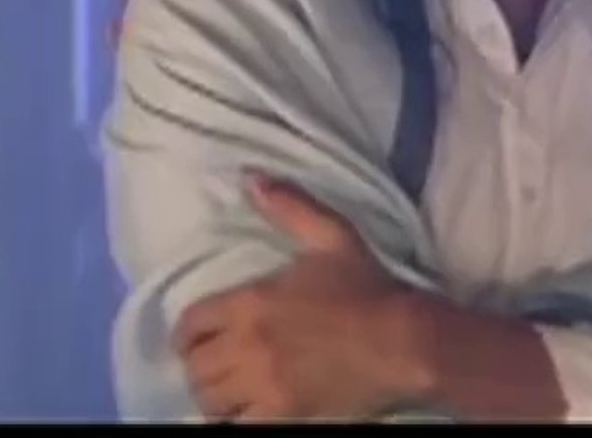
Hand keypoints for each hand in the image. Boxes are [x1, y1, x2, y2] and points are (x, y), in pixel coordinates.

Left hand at [174, 173, 433, 421]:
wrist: (405, 341)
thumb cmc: (369, 289)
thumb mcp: (333, 237)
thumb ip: (290, 207)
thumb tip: (251, 178)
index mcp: (251, 302)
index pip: (190, 324)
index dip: (186, 332)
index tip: (194, 337)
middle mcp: (247, 346)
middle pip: (195, 366)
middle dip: (198, 365)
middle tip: (212, 364)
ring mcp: (263, 385)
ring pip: (210, 400)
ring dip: (213, 394)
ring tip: (226, 391)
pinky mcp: (282, 416)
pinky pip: (234, 427)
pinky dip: (232, 421)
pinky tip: (242, 414)